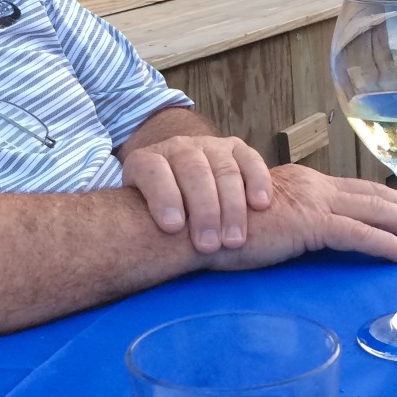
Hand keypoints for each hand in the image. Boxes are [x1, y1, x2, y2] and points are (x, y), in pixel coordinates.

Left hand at [121, 134, 272, 252]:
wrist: (180, 184)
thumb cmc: (160, 213)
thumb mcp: (141, 214)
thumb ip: (140, 224)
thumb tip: (136, 251)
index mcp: (146, 161)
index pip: (152, 170)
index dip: (163, 196)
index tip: (173, 227)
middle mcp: (177, 148)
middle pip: (193, 171)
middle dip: (203, 210)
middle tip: (209, 245)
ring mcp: (208, 146)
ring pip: (224, 169)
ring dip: (231, 206)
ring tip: (233, 240)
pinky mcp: (236, 148)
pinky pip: (250, 159)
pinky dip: (257, 180)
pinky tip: (260, 205)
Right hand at [204, 163, 396, 269]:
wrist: (192, 223)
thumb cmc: (215, 224)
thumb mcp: (259, 215)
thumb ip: (283, 215)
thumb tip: (299, 229)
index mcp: (299, 182)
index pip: (351, 188)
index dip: (383, 199)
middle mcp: (309, 184)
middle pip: (369, 194)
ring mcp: (310, 201)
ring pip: (371, 209)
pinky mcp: (307, 221)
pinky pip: (356, 233)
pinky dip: (384, 242)